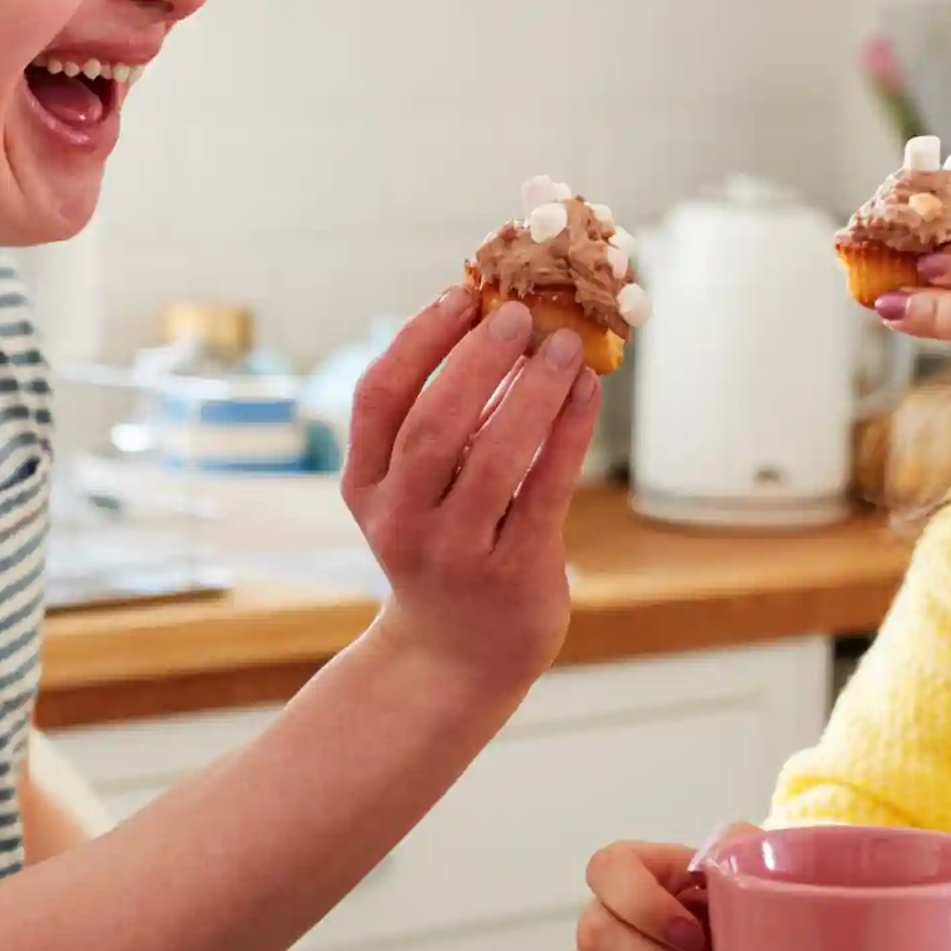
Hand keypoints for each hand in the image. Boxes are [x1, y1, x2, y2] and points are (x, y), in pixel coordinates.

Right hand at [343, 287, 597, 688]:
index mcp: (366, 487)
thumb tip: (496, 322)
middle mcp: (400, 520)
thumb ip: (440, 419)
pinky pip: (545, 487)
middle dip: (476, 360)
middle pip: (432, 424)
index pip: (378, 400)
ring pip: (493, 456)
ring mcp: (455, 551)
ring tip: (564, 346)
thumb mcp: (415, 491)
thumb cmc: (444, 546)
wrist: (457, 655)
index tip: (460, 296)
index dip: (417, 341)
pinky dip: (567, 431)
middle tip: (520, 312)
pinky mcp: (513, 572)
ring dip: (531, 391)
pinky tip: (585, 390)